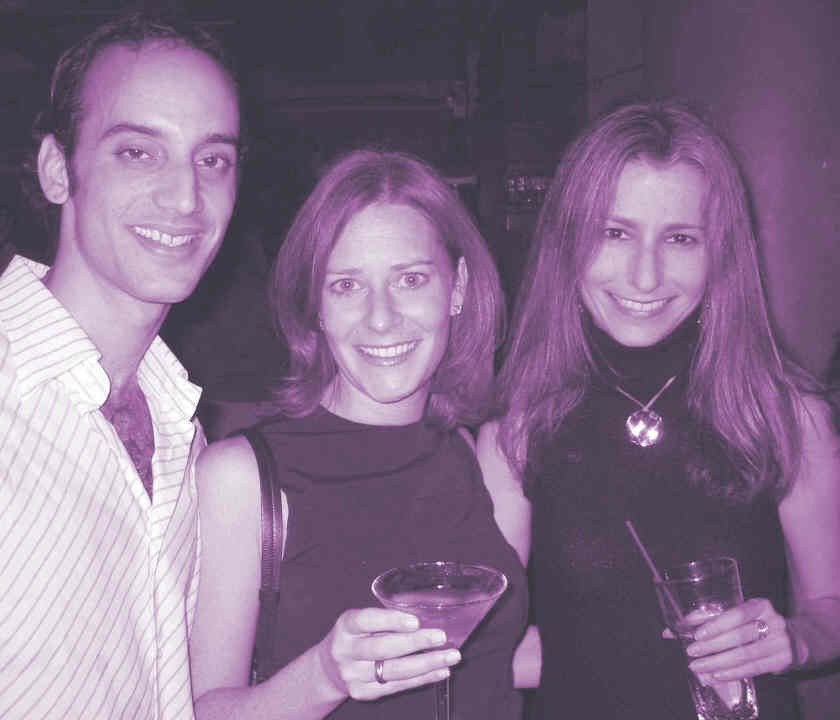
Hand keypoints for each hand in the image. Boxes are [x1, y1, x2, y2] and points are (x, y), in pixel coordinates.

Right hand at [316, 607, 460, 701]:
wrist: (329, 668)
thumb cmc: (355, 637)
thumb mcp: (361, 621)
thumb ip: (385, 619)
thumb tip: (429, 616)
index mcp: (346, 626)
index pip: (366, 620)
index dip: (391, 621)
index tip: (415, 621)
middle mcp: (346, 651)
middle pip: (382, 648)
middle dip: (415, 643)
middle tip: (441, 637)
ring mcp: (353, 675)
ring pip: (393, 671)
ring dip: (426, 664)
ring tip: (451, 656)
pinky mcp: (362, 693)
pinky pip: (397, 686)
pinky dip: (422, 679)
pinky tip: (441, 671)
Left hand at [669, 598, 793, 683]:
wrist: (795, 640)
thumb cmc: (756, 625)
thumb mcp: (739, 617)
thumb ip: (708, 621)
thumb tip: (670, 631)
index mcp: (760, 605)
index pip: (736, 614)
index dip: (716, 625)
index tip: (696, 634)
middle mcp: (773, 621)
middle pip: (739, 636)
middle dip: (712, 646)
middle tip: (691, 652)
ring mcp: (781, 642)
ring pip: (745, 654)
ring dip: (718, 662)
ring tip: (698, 667)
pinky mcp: (784, 661)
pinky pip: (754, 669)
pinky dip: (733, 672)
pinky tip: (716, 674)